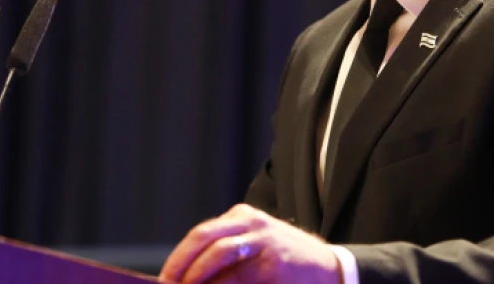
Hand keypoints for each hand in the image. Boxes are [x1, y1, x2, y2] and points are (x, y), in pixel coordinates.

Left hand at [159, 204, 341, 283]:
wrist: (330, 269)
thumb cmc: (284, 261)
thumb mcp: (255, 243)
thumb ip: (224, 253)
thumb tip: (183, 277)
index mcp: (242, 217)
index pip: (200, 235)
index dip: (178, 259)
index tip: (164, 281)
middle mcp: (252, 224)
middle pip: (204, 240)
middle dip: (181, 268)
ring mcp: (264, 244)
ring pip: (217, 258)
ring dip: (196, 278)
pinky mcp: (273, 268)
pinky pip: (236, 280)